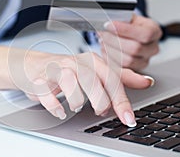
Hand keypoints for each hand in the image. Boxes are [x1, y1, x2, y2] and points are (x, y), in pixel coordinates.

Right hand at [0, 43, 153, 126]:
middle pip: (92, 80)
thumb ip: (120, 77)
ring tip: (76, 107)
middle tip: (100, 111)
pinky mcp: (39, 79)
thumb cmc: (65, 70)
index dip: (121, 100)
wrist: (33, 66)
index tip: (128, 119)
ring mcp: (55, 70)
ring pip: (70, 83)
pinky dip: (54, 106)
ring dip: (76, 100)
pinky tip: (59, 111)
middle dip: (100, 101)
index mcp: (90, 60)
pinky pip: (46, 93)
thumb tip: (146, 82)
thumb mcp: (95, 72)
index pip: (111, 78)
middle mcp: (74, 62)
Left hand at [98, 14, 161, 69]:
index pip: (145, 34)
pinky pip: (120, 67)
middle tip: (101, 33)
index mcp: (155, 32)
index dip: (124, 30)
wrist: (129, 35)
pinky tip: (104, 48)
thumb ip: (121, 18)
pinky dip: (109, 57)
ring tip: (102, 40)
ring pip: (127, 60)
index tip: (108, 24)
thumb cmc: (129, 25)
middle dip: (113, 40)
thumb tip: (107, 18)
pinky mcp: (134, 70)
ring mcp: (144, 61)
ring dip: (110, 50)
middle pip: (135, 48)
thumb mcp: (128, 17)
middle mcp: (153, 48)